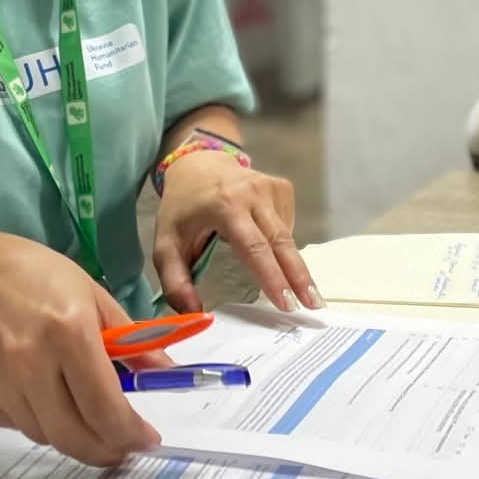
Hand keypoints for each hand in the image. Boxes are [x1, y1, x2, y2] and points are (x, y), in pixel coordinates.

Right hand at [0, 231, 159, 466]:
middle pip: (74, 437)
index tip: (145, 440)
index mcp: (68, 332)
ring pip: (44, 435)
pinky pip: (13, 424)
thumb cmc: (30, 275)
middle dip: (105, 451)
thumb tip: (165, 371)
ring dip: (68, 430)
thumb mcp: (89, 293)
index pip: (105, 408)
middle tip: (120, 447)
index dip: (130, 434)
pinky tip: (32, 388)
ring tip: (73, 403)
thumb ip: (130, 339)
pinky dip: (33, 416)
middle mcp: (29, 363)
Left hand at [153, 149, 316, 314]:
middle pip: (281, 242)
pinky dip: (283, 245)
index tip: (286, 303)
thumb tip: (194, 313)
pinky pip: (287, 225)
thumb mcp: (166, 244)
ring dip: (298, 268)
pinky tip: (272, 252)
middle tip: (313, 305)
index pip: (254, 248)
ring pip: (288, 237)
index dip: (272, 277)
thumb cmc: (182, 209)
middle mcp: (251, 193)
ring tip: (309, 295)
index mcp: (224, 205)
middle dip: (298, 277)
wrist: (198, 164)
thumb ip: (174, 281)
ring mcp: (270, 187)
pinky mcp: (281, 187)